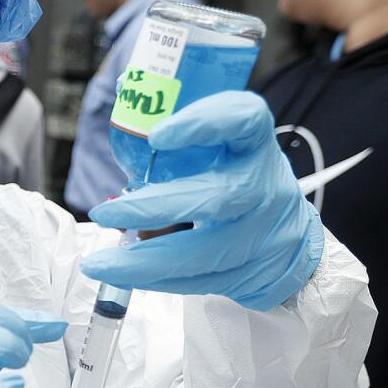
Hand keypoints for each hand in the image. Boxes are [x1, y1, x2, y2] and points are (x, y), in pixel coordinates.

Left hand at [81, 91, 322, 310]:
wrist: (289, 240)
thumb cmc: (236, 179)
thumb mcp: (221, 149)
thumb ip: (179, 135)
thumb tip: (124, 107)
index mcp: (254, 142)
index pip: (243, 120)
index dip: (203, 124)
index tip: (156, 135)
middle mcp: (263, 185)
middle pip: (215, 197)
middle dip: (152, 208)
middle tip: (102, 213)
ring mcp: (262, 233)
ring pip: (203, 252)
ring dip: (143, 261)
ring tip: (98, 264)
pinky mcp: (251, 273)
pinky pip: (196, 280)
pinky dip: (154, 279)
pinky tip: (121, 274)